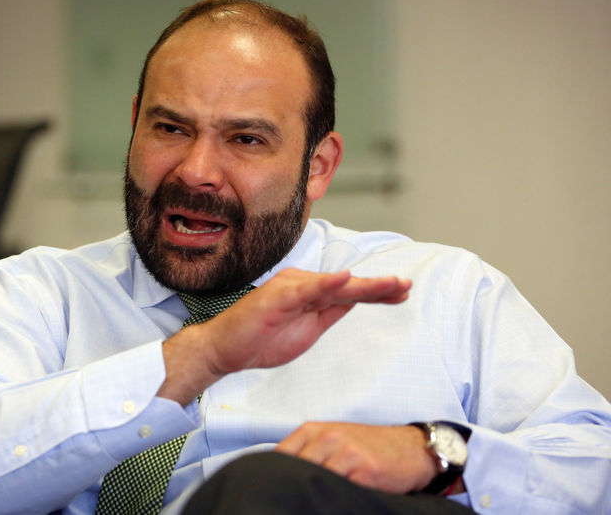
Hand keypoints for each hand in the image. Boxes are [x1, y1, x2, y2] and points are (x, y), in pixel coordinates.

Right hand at [159, 269, 411, 403]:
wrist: (225, 351)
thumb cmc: (261, 340)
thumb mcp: (307, 330)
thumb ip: (329, 313)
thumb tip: (355, 301)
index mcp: (308, 292)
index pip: (348, 291)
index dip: (377, 292)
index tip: (403, 293)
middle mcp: (300, 284)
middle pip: (345, 286)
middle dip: (378, 286)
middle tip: (405, 285)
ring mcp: (288, 289)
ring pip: (331, 285)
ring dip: (362, 284)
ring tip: (390, 283)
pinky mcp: (275, 298)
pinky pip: (304, 289)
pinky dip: (326, 283)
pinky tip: (346, 279)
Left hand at [275, 422, 436, 493]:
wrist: (411, 447)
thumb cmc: (369, 445)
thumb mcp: (332, 439)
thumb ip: (307, 452)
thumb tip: (280, 475)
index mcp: (313, 430)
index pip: (281, 455)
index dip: (276, 476)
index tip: (272, 490)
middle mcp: (328, 438)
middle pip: (298, 470)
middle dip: (295, 487)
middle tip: (290, 502)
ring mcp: (347, 453)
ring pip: (319, 480)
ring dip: (315, 494)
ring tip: (313, 502)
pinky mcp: (366, 471)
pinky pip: (344, 491)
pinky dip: (338, 498)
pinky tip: (337, 502)